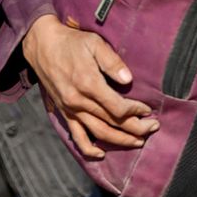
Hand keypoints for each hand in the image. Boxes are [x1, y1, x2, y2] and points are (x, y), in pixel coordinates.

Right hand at [22, 15, 157, 159]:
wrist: (42, 46)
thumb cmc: (72, 42)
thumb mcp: (94, 43)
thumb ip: (112, 62)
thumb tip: (128, 80)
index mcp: (89, 84)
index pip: (118, 107)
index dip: (136, 111)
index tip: (148, 109)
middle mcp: (79, 102)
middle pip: (112, 123)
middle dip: (136, 128)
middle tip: (153, 127)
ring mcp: (71, 110)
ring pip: (98, 133)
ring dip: (120, 141)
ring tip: (138, 142)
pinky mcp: (64, 113)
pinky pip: (77, 136)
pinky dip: (89, 149)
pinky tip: (102, 154)